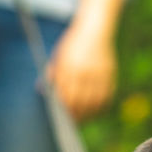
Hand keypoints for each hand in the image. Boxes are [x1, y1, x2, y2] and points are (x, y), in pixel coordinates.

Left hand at [47, 0, 124, 120]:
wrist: (95, 28)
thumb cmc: (72, 43)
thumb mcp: (58, 55)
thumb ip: (51, 73)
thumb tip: (42, 90)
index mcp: (69, 67)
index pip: (65, 96)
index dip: (64, 109)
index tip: (61, 118)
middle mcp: (85, 71)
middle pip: (80, 102)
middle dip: (75, 115)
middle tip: (71, 124)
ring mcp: (99, 74)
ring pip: (94, 102)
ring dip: (88, 114)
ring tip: (83, 119)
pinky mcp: (110, 74)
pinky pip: (106, 96)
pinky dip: (100, 106)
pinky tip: (94, 110)